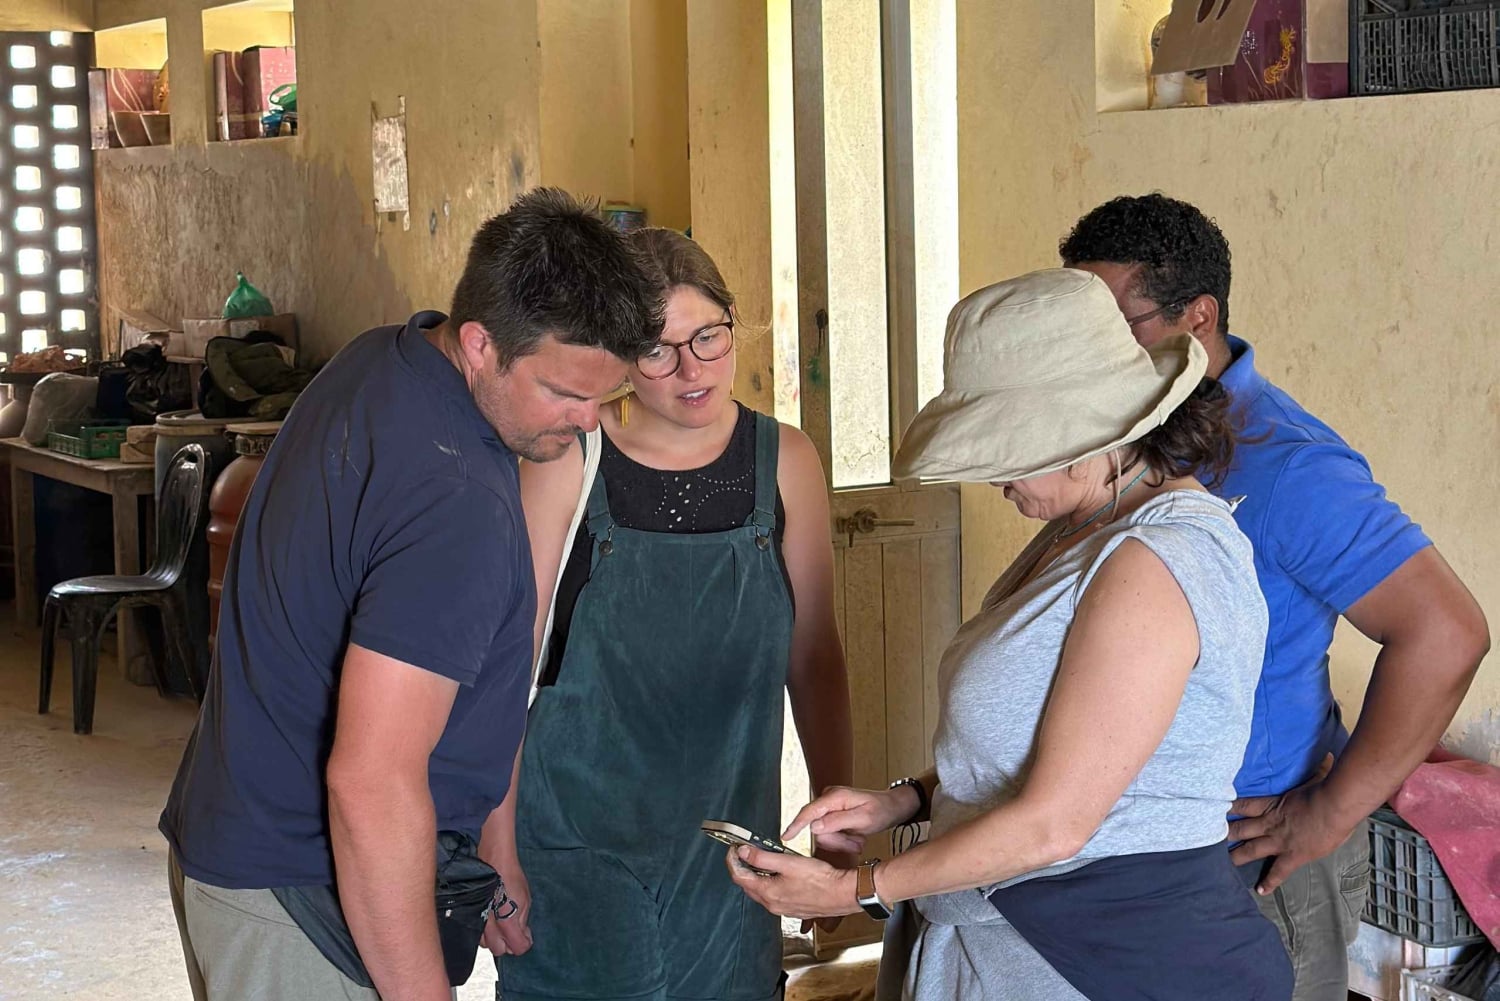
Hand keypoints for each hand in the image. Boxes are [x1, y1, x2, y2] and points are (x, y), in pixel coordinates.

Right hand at [482, 861, 532, 956]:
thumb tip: (524, 937)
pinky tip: (490, 922)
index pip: (517, 947)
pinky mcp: (468, 915)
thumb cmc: (511, 876)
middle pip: (499, 950)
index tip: (526, 937)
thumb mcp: (525, 899)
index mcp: (506, 923)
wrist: (494, 860)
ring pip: (485, 944)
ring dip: (494, 939)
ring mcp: (477, 921)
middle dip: (508, 944)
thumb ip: (523, 921)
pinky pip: (475, 932)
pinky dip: (484, 932)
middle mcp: (489, 926)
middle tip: (514, 933)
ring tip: (501, 926)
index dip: (524, 944)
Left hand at [724, 846, 859, 920]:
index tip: (732, 849)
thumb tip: (743, 852)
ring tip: (760, 861)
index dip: (732, 861)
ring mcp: (783, 909)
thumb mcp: (788, 862)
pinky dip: (769, 884)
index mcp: (768, 893)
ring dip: (756, 877)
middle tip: (743, 853)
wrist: (842, 894)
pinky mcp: (793, 909)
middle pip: (748, 886)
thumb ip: (762, 857)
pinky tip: (778, 875)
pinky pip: (773, 897)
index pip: (739, 877)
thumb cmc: (820, 879)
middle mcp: (772, 905)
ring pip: (760, 892)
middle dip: (742, 869)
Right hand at [783, 786, 913, 853]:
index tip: (786, 836)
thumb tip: (814, 826)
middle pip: (818, 828)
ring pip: (824, 834)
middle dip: (836, 840)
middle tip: (854, 843)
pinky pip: (829, 833)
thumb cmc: (881, 810)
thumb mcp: (863, 819)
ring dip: (841, 841)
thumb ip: (838, 821)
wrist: (892, 808)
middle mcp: (828, 799)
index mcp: (834, 797)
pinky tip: (854, 836)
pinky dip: (842, 839)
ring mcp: (829, 806)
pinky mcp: (831, 814)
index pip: (808, 812)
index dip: (796, 825)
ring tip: (857, 840)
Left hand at [1228, 754, 1350, 894]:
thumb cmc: (1326, 790)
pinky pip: (1278, 872)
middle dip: (1225, 833)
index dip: (1229, 807)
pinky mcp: (1292, 855)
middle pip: (1241, 828)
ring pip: (1251, 850)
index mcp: (1273, 804)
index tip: (1214, 808)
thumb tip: (1329, 756)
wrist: (1334, 806)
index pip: (1244, 804)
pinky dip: (1269, 882)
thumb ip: (1318, 769)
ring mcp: (1279, 840)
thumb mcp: (1317, 777)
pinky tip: (1260, 890)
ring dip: (1236, 856)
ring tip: (1219, 863)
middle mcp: (1270, 823)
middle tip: (1206, 837)